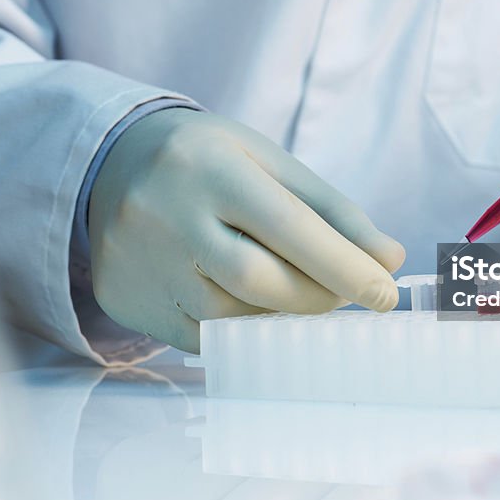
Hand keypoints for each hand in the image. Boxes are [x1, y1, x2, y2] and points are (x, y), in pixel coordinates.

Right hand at [89, 109, 404, 352]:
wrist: (110, 163)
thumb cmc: (209, 161)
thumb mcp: (269, 163)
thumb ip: (331, 211)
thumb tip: (388, 261)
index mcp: (210, 166)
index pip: (288, 226)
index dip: (344, 266)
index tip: (385, 293)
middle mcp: (166, 214)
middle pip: (258, 280)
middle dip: (316, 297)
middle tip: (346, 296)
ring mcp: (140, 261)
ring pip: (228, 317)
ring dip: (280, 317)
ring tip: (298, 296)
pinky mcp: (125, 299)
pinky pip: (199, 338)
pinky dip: (241, 332)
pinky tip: (254, 308)